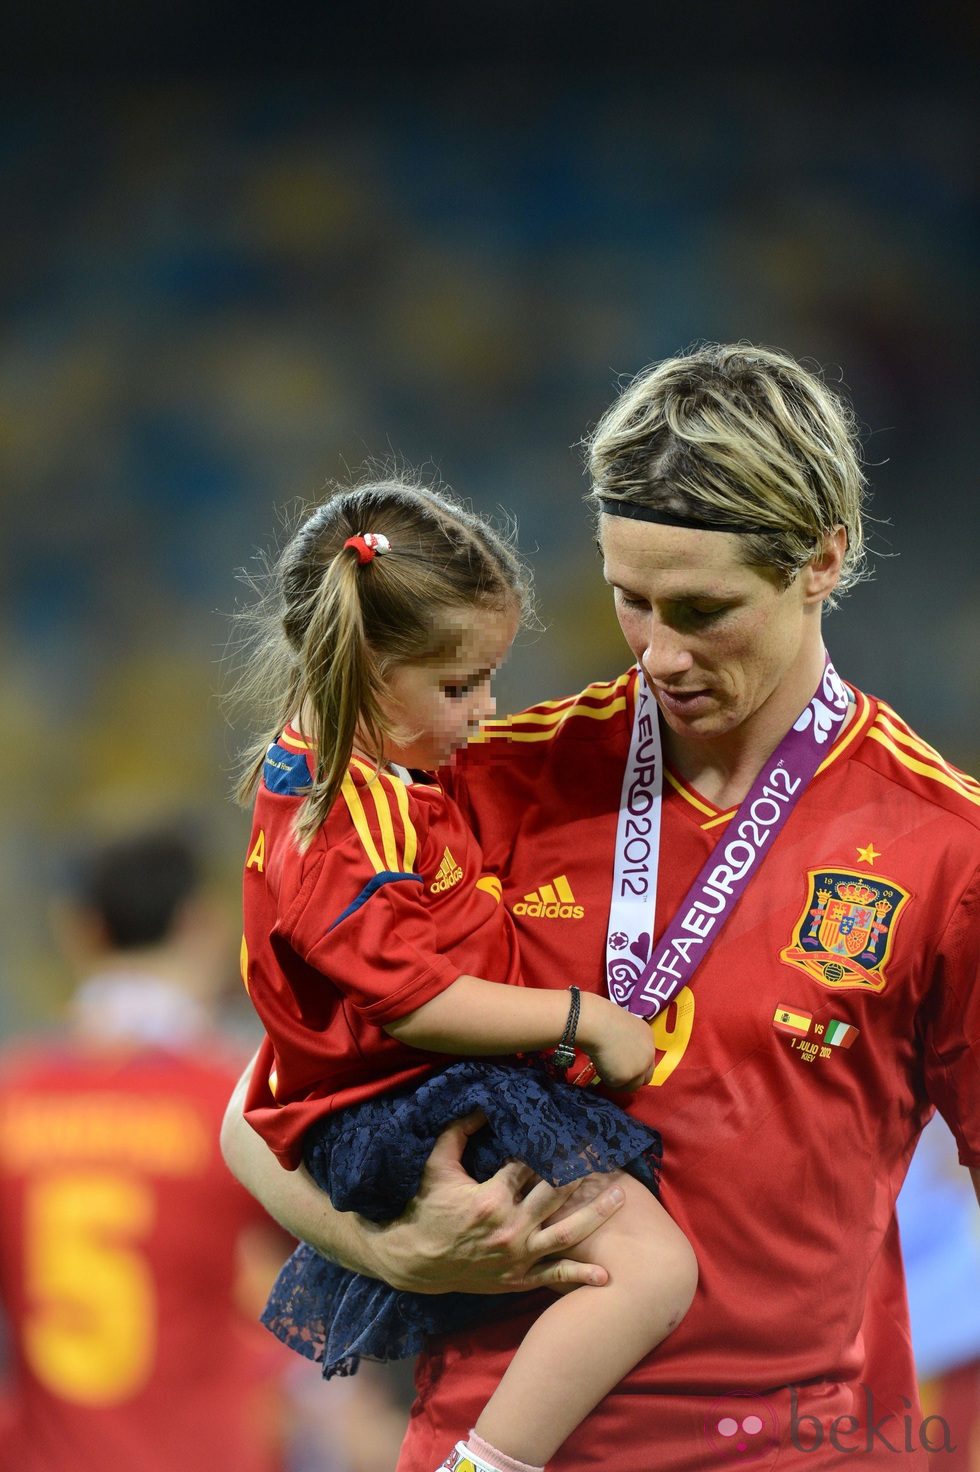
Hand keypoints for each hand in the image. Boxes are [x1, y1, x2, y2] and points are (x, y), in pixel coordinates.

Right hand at [360, 1112, 626, 1293]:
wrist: (412, 1261)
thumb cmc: (425, 1208)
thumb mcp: (437, 1165)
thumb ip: (458, 1132)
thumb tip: (482, 1104)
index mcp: (492, 1198)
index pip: (530, 1167)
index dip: (551, 1148)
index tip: (572, 1134)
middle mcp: (511, 1228)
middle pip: (556, 1195)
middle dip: (581, 1173)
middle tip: (603, 1154)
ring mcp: (517, 1257)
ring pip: (566, 1233)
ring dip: (596, 1215)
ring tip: (620, 1196)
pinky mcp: (517, 1279)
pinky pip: (553, 1277)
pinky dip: (579, 1277)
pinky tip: (605, 1276)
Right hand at [577, 992, 655, 1091]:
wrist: (596, 1023)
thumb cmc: (601, 1017)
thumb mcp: (622, 1026)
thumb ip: (627, 1040)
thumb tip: (619, 1051)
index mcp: (648, 1037)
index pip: (647, 1058)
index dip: (635, 1063)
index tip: (622, 1063)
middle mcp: (649, 1054)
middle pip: (646, 1076)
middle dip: (632, 1078)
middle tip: (615, 1073)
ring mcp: (639, 1067)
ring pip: (632, 1086)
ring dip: (620, 1081)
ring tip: (604, 1069)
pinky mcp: (626, 1077)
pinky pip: (616, 1085)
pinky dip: (607, 1079)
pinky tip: (599, 1066)